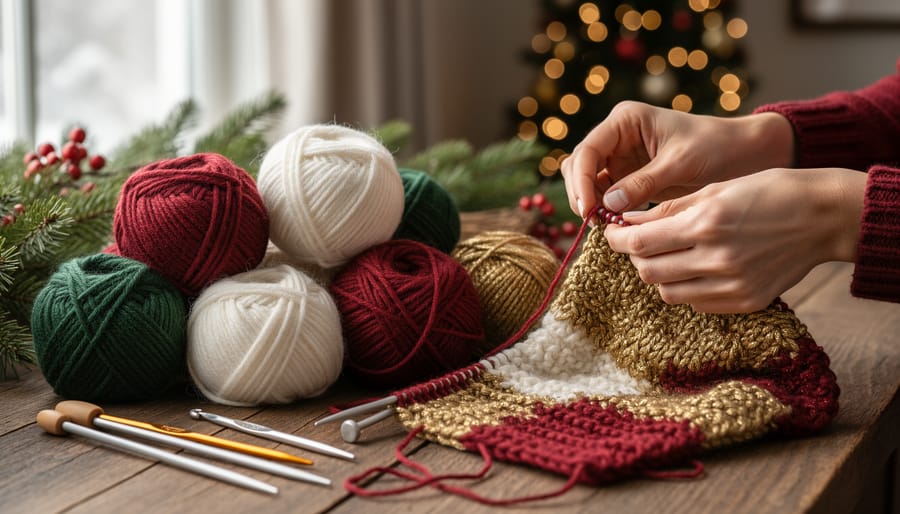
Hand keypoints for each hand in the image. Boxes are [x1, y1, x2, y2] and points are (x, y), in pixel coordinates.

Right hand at [561, 101, 794, 217]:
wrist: (742, 153)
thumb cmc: (716, 147)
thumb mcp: (681, 164)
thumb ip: (643, 182)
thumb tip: (607, 206)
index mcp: (626, 120)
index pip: (588, 150)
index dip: (583, 181)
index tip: (589, 209)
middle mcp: (617, 135)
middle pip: (580, 164)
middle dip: (581, 192)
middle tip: (592, 222)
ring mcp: (620, 156)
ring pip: (588, 180)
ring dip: (590, 202)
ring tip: (603, 227)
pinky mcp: (628, 176)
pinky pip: (604, 193)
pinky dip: (604, 209)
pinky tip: (613, 226)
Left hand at [604, 168, 865, 312]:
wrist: (824, 216)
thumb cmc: (769, 191)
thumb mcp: (715, 188)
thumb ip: (668, 209)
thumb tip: (627, 220)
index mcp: (706, 223)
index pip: (640, 243)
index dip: (617, 239)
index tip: (611, 232)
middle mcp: (716, 258)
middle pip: (648, 271)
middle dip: (635, 256)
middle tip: (638, 242)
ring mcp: (732, 285)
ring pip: (668, 292)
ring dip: (659, 274)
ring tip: (668, 255)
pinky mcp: (746, 302)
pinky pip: (696, 303)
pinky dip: (686, 287)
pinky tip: (695, 268)